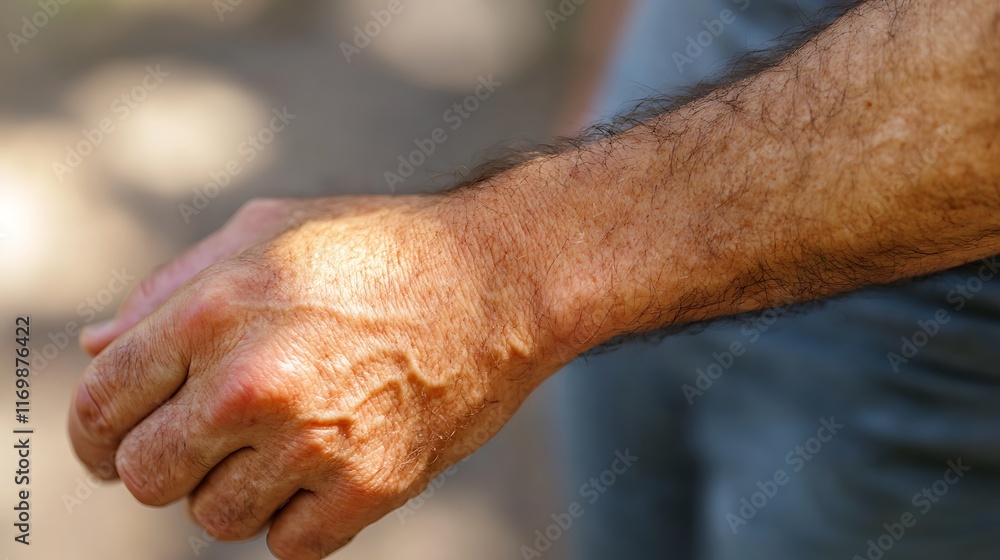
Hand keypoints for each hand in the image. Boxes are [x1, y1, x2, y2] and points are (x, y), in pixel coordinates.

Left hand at [69, 195, 559, 558]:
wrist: (498, 280)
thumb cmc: (380, 248)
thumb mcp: (266, 233)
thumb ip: (169, 289)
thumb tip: (95, 349)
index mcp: (211, 311)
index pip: (99, 408)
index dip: (98, 434)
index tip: (119, 441)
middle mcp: (250, 382)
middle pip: (147, 476)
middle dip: (167, 463)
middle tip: (209, 441)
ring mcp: (312, 441)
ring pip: (216, 518)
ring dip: (238, 489)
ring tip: (283, 443)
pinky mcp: (369, 488)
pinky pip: (288, 545)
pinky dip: (298, 516)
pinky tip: (325, 467)